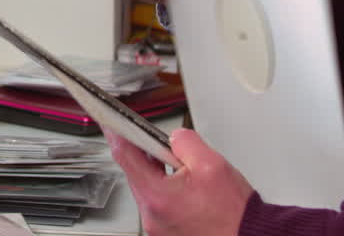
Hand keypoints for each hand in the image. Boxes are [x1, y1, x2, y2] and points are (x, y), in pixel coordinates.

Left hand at [107, 128, 253, 235]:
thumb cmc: (234, 213)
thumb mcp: (211, 164)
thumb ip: (186, 142)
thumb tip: (174, 136)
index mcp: (157, 196)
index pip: (125, 155)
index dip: (116, 132)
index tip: (109, 119)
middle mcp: (151, 214)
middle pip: (135, 171)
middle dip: (146, 152)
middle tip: (159, 140)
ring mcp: (157, 225)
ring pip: (147, 186)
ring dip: (158, 171)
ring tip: (181, 166)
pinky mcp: (166, 230)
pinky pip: (157, 201)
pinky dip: (166, 188)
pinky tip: (183, 184)